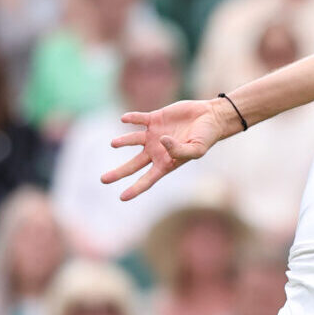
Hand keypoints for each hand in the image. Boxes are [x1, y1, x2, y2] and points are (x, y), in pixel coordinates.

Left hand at [101, 98, 230, 200]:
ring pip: (132, 140)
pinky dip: (131, 118)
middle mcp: (156, 150)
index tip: (122, 197)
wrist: (210, 117)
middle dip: (118, 172)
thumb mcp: (197, 149)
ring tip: (114, 144)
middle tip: (103, 180)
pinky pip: (139, 119)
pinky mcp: (155, 119)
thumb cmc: (206, 137)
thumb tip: (161, 141)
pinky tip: (125, 119)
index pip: (148, 179)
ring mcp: (154, 135)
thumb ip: (180, 150)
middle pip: (133, 165)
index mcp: (166, 162)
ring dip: (123, 141)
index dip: (135, 189)